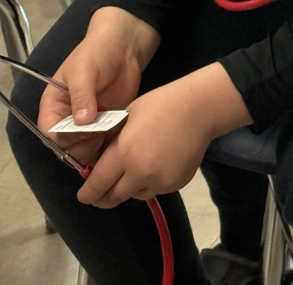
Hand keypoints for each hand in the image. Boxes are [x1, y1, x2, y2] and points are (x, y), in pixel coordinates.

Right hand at [38, 8, 159, 169]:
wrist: (124, 48)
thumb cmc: (97, 52)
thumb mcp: (84, 69)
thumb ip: (81, 94)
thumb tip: (81, 121)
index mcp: (54, 105)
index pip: (50, 131)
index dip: (62, 138)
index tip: (81, 133)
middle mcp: (67, 119)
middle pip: (67, 145)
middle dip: (82, 144)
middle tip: (101, 131)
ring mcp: (87, 125)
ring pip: (85, 150)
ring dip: (97, 148)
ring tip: (113, 131)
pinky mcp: (105, 126)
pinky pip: (103, 145)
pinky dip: (110, 146)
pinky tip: (121, 135)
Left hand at [76, 64, 251, 206]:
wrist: (200, 108)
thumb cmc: (162, 104)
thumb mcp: (128, 116)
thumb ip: (114, 141)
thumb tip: (103, 159)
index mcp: (124, 153)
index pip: (97, 185)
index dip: (87, 194)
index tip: (83, 196)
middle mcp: (139, 173)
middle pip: (114, 198)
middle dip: (103, 198)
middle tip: (100, 194)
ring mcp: (159, 181)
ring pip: (135, 195)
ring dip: (129, 188)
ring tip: (134, 171)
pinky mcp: (176, 184)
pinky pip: (156, 190)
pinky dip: (151, 183)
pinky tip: (157, 164)